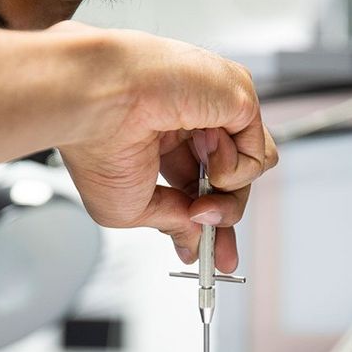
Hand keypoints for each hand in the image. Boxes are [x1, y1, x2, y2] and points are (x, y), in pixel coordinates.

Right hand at [54, 25, 277, 272]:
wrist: (93, 105)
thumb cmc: (96, 143)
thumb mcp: (132, 209)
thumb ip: (173, 223)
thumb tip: (193, 243)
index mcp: (163, 139)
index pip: (202, 185)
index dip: (210, 220)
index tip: (215, 255)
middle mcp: (191, 121)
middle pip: (231, 182)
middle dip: (224, 218)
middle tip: (206, 233)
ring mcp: (215, 108)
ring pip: (252, 169)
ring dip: (227, 195)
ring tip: (197, 190)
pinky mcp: (238, 96)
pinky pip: (258, 153)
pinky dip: (235, 169)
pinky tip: (205, 151)